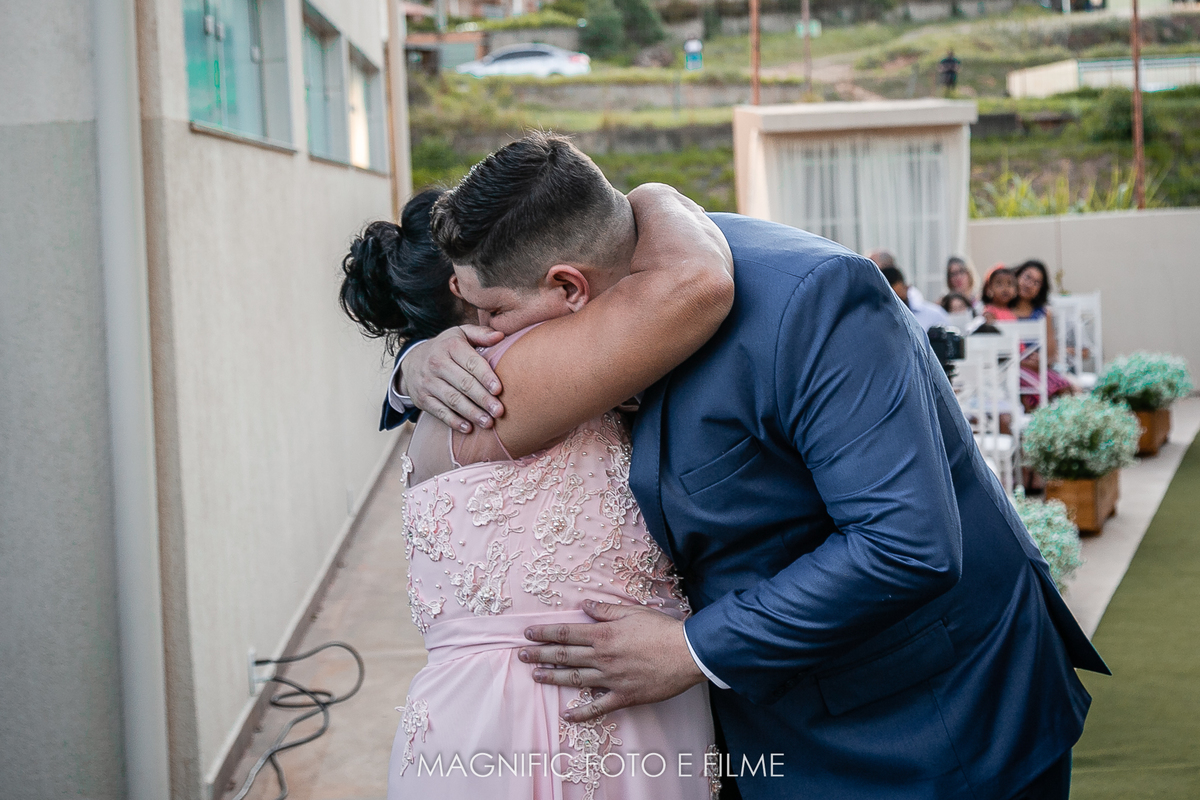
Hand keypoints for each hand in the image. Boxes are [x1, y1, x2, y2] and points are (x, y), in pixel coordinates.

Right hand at [400, 325, 504, 431]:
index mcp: (450, 346)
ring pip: (453, 400)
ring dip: (472, 413)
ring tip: (489, 423)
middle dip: (482, 399)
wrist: (412, 361)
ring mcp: (428, 382)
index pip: (471, 363)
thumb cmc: (446, 348)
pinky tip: (468, 428)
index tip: (499, 390)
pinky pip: (439, 411)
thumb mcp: (460, 334)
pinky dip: (454, 421)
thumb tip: (501, 336)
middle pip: (464, 384)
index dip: (485, 377)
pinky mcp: (422, 398)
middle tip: (499, 411)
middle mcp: (437, 363)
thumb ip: (480, 334)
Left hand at [519, 600, 705, 722]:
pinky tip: (566, 715)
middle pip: (564, 656)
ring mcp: (611, 679)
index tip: (527, 633)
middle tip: (520, 655)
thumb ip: (605, 610)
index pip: (565, 634)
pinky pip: (598, 707)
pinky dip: (581, 712)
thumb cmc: (661, 629)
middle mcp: (602, 658)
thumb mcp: (632, 612)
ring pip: (575, 679)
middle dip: (539, 655)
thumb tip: (584, 605)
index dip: (544, 633)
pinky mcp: (624, 696)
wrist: (686, 654)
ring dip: (553, 678)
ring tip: (535, 676)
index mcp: (603, 635)